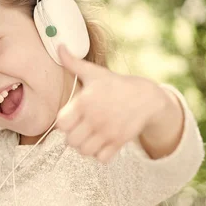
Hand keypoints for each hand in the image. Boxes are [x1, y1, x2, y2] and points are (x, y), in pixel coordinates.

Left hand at [56, 46, 176, 162]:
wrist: (146, 97)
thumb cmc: (115, 85)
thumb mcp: (94, 73)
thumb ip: (73, 63)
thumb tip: (59, 46)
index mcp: (85, 101)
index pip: (61, 124)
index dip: (64, 123)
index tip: (71, 118)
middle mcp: (95, 118)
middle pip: (71, 142)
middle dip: (74, 137)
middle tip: (81, 129)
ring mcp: (108, 131)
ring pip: (85, 152)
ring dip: (86, 147)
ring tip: (91, 137)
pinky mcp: (120, 142)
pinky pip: (102, 159)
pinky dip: (100, 154)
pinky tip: (102, 143)